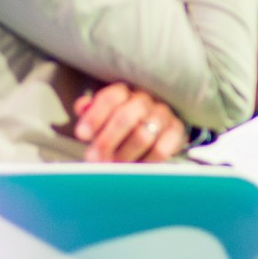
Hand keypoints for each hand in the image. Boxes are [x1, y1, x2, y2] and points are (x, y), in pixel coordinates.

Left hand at [73, 83, 187, 162]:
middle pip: (126, 117)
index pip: (111, 98)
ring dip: (124, 154)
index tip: (82, 135)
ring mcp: (163, 115)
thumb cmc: (122, 121)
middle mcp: (145, 100)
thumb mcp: (103, 113)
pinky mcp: (176, 131)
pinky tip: (134, 166)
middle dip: (107, 141)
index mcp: (125, 92)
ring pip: (143, 135)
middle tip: (94, 159)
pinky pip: (162, 149)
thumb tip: (83, 107)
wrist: (155, 125)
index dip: (95, 117)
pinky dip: (145, 161)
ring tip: (113, 166)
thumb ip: (90, 110)